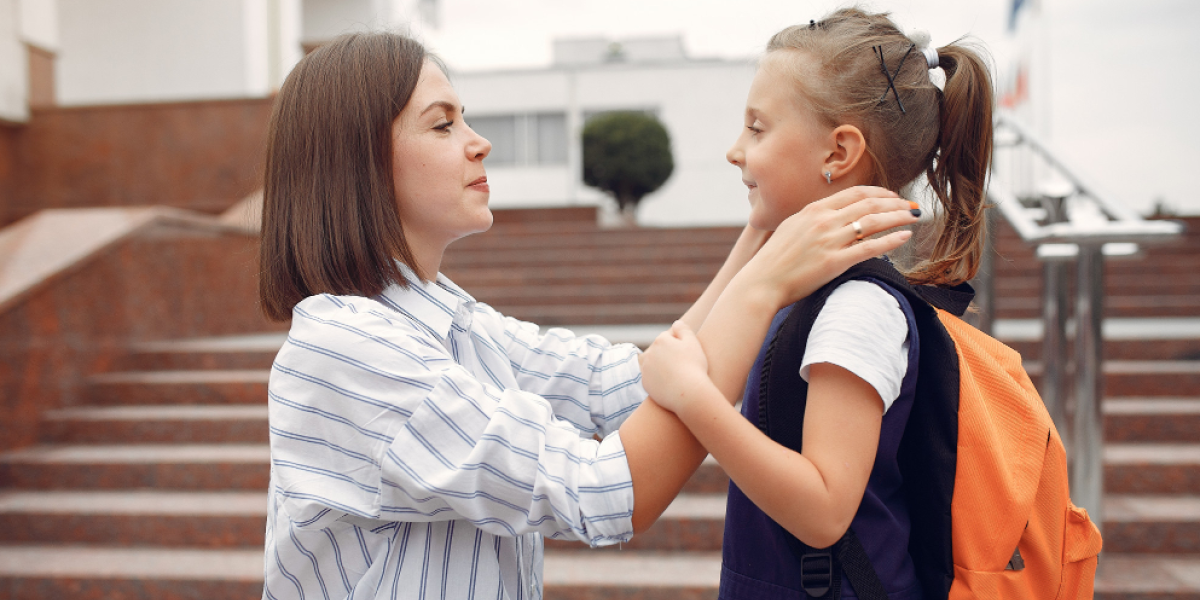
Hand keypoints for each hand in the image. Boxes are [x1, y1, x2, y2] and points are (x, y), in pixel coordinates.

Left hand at [640, 321, 712, 414]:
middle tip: (682, 366)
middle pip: (659, 350)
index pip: (668, 338)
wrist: (689, 393)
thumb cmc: (694, 367)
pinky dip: (658, 380)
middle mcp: (649, 352)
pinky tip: (670, 384)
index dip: (679, 346)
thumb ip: (683, 329)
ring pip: (653, 364)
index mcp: (661, 340)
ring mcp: (645, 369)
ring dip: (661, 367)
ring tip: (676, 375)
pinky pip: (652, 379)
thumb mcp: (693, 343)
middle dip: (667, 355)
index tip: (687, 355)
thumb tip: (676, 323)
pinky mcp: (645, 383)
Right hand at [735, 186, 916, 308]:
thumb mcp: (791, 228)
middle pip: (869, 203)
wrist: (761, 282)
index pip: (854, 193)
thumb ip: (812, 219)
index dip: (878, 192)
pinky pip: (870, 247)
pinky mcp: (835, 262)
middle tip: (910, 204)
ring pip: (874, 222)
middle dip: (895, 202)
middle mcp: (824, 221)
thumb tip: (830, 215)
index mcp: (813, 210)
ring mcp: (830, 241)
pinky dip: (891, 239)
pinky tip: (905, 236)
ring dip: (899, 216)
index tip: (891, 195)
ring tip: (915, 216)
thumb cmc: (773, 260)